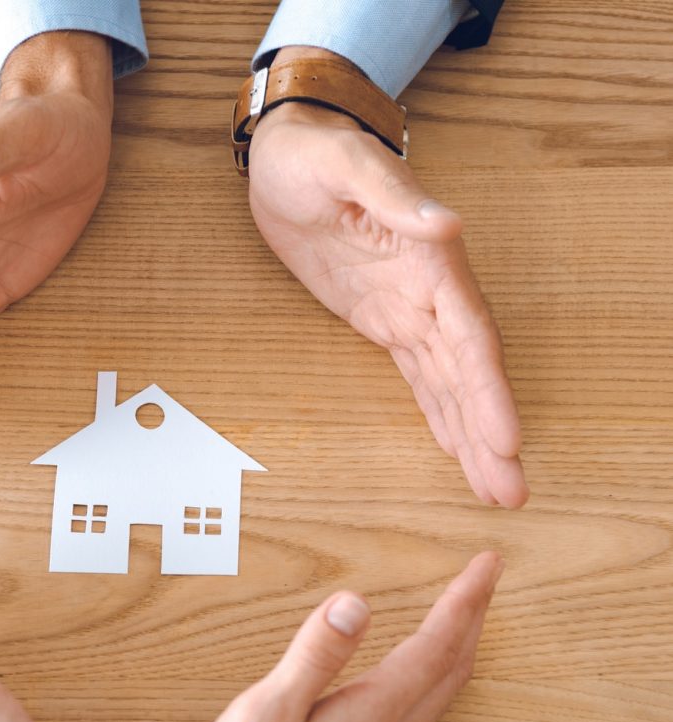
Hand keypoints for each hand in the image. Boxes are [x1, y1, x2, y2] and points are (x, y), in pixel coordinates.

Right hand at [167, 551, 502, 721]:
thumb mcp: (265, 715)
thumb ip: (314, 656)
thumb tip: (355, 603)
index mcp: (366, 719)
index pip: (434, 649)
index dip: (465, 601)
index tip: (488, 564)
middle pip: (450, 673)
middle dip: (474, 619)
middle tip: (486, 579)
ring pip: (438, 697)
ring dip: (459, 650)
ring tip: (464, 616)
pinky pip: (416, 717)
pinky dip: (432, 680)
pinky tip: (417, 677)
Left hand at [248, 51, 527, 508]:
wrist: (287, 155)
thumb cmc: (313, 154)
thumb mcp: (346, 166)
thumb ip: (396, 197)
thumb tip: (448, 223)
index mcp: (431, 259)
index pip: (469, 337)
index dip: (488, 391)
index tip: (505, 440)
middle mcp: (430, 292)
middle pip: (469, 374)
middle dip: (490, 433)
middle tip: (511, 490)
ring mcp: (409, 310)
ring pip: (449, 385)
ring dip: (471, 436)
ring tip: (495, 487)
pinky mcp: (384, 321)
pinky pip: (420, 377)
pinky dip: (440, 415)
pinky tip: (456, 447)